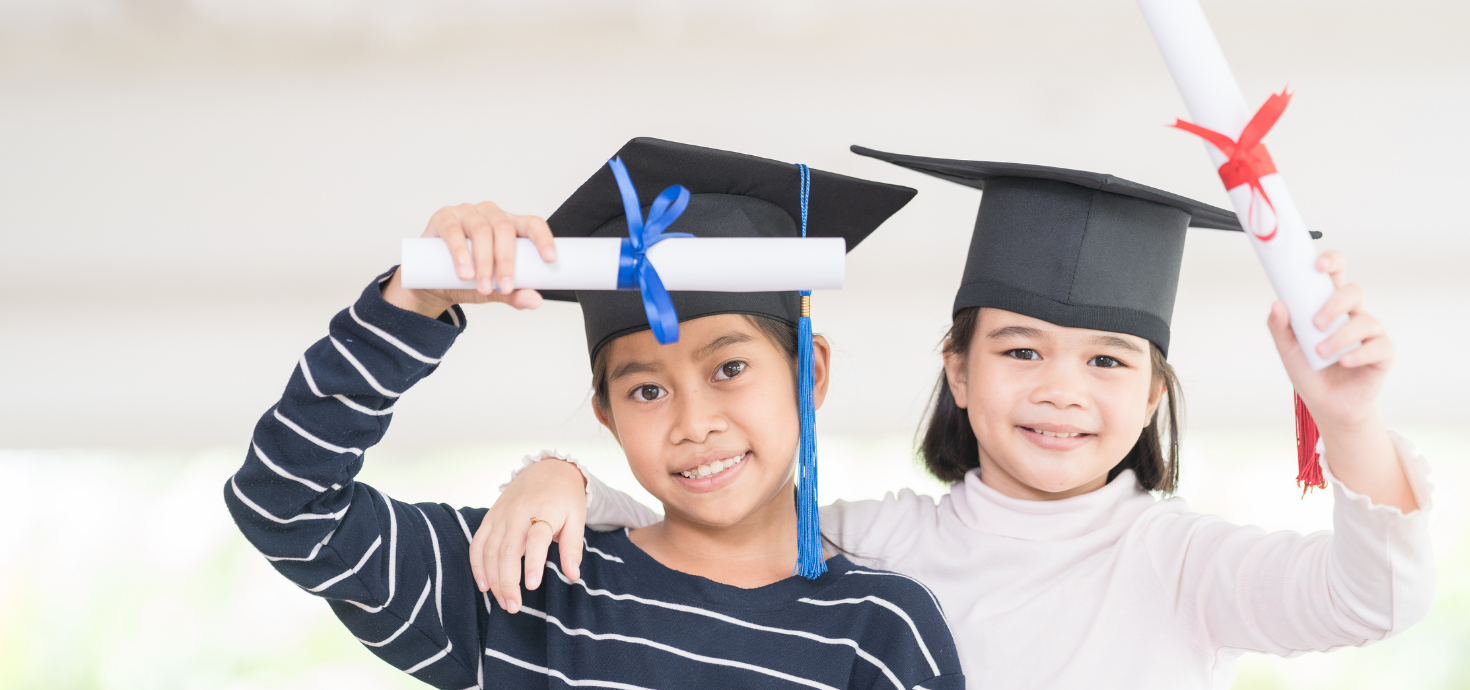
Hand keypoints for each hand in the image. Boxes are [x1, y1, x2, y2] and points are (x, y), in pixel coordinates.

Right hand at [382, 202, 556, 317]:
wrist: (434, 283)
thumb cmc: (470, 279)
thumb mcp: (495, 289)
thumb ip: (514, 294)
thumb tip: (534, 301)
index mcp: (510, 226)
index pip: (532, 224)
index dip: (543, 238)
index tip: (549, 259)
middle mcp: (491, 214)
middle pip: (505, 229)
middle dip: (507, 261)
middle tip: (505, 286)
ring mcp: (467, 213)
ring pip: (481, 230)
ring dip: (484, 261)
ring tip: (483, 286)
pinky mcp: (444, 218)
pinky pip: (453, 231)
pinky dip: (460, 253)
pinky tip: (465, 271)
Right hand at [468, 457, 588, 613]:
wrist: (548, 469)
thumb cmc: (565, 498)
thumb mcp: (577, 518)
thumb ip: (573, 547)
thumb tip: (573, 575)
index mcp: (544, 511)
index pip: (537, 539)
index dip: (533, 562)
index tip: (532, 586)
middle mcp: (519, 513)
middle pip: (508, 550)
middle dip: (508, 581)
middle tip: (514, 606)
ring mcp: (501, 516)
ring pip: (490, 551)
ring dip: (493, 579)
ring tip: (504, 602)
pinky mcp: (490, 518)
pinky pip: (478, 543)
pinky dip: (477, 565)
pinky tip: (484, 585)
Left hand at [1267, 250, 1390, 433]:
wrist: (1326, 405)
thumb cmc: (1309, 371)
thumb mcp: (1288, 350)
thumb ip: (1280, 328)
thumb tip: (1277, 304)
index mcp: (1329, 307)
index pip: (1335, 276)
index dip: (1332, 262)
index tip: (1318, 265)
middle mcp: (1352, 315)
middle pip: (1352, 292)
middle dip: (1334, 304)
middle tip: (1315, 324)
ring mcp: (1369, 334)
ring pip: (1365, 320)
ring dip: (1341, 336)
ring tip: (1321, 353)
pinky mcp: (1382, 354)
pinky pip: (1378, 346)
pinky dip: (1358, 353)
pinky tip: (1343, 361)